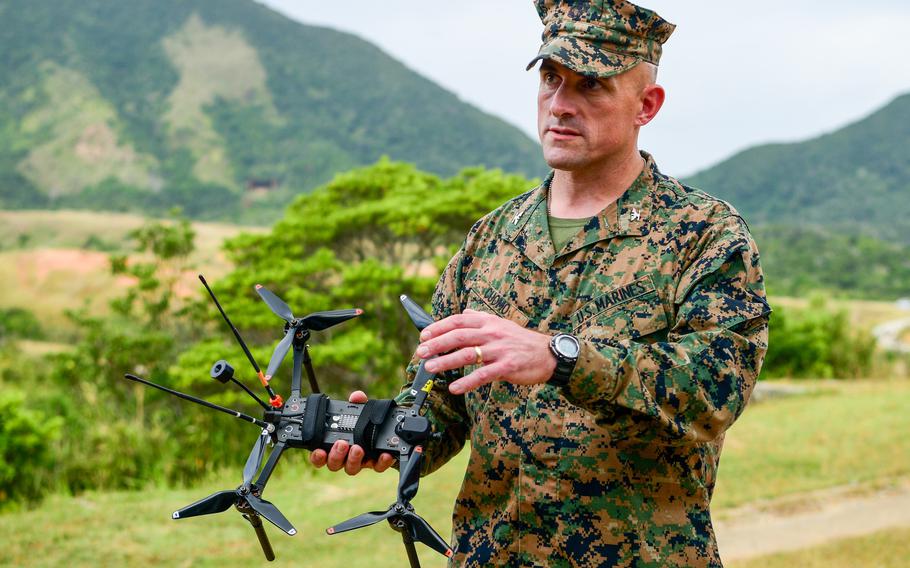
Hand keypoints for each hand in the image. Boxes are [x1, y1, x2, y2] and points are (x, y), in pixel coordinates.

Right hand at [308, 390, 395, 474]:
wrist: (384, 433)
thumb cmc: (364, 424)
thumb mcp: (360, 411)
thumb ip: (357, 404)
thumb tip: (356, 397)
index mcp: (334, 445)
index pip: (320, 456)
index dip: (317, 457)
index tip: (319, 451)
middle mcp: (344, 457)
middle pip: (334, 464)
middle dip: (336, 455)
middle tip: (341, 444)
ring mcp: (359, 462)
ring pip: (351, 468)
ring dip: (354, 459)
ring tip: (358, 449)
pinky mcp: (375, 464)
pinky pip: (377, 467)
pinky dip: (381, 462)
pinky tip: (384, 454)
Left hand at [416, 309, 556, 394]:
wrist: (548, 354)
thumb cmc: (522, 340)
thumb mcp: (502, 324)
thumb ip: (481, 317)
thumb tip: (465, 311)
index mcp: (488, 321)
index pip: (458, 320)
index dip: (438, 327)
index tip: (423, 336)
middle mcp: (492, 333)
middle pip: (459, 336)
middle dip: (437, 344)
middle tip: (421, 352)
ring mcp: (499, 350)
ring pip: (467, 354)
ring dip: (446, 361)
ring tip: (430, 367)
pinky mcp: (507, 367)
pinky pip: (482, 375)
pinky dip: (467, 382)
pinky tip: (454, 387)